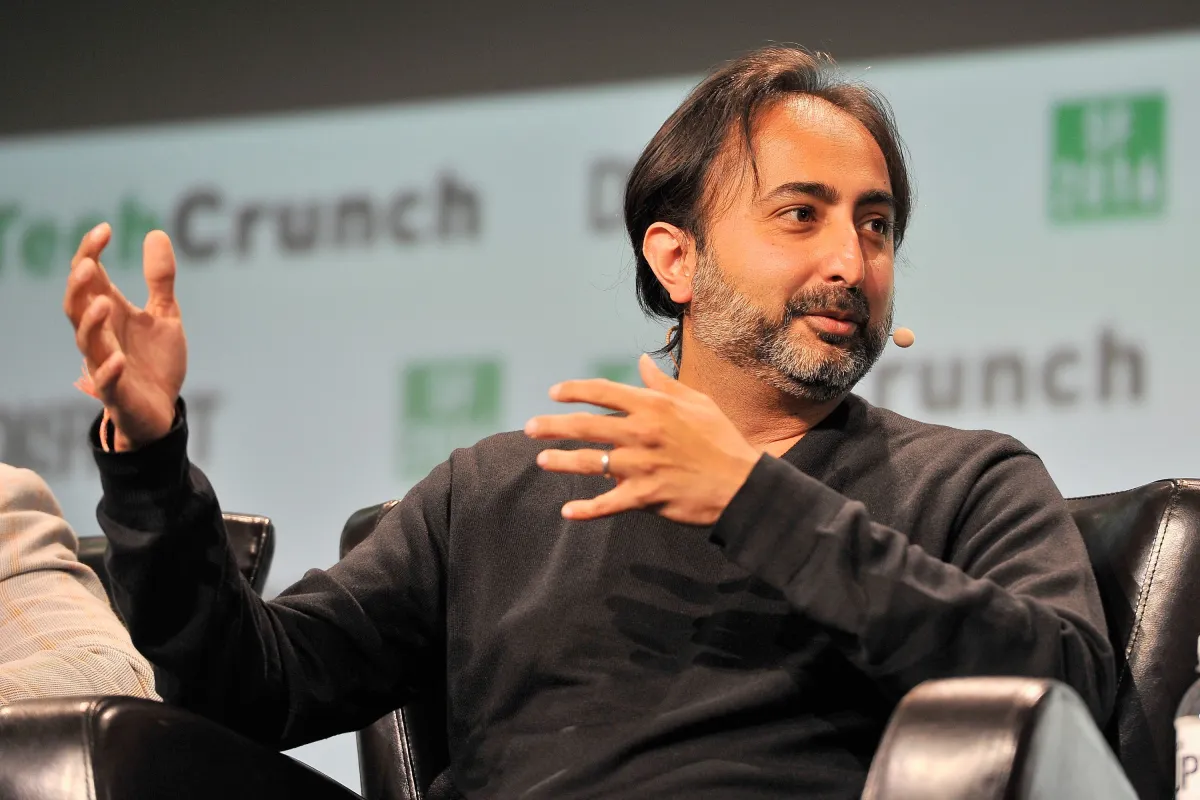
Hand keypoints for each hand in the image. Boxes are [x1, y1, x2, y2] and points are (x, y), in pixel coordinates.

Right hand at [63, 223, 186, 450]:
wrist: (163, 410)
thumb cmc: (156, 362)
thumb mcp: (165, 315)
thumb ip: (160, 279)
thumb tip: (156, 233)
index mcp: (110, 314)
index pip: (89, 279)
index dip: (90, 253)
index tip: (104, 229)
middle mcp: (101, 336)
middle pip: (76, 307)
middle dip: (79, 287)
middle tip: (90, 265)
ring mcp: (105, 364)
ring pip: (85, 342)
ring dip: (91, 322)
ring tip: (104, 303)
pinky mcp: (116, 393)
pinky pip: (106, 382)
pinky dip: (108, 370)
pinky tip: (117, 358)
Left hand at [525, 354, 760, 524]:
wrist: (742, 484)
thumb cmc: (722, 440)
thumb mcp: (697, 402)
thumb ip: (664, 383)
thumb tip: (641, 361)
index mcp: (654, 406)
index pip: (603, 392)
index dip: (574, 391)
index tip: (554, 393)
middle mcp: (642, 433)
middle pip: (585, 426)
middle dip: (552, 426)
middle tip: (530, 428)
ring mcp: (641, 466)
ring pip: (590, 463)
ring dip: (561, 462)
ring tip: (542, 461)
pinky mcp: (645, 497)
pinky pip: (607, 504)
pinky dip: (586, 509)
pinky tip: (568, 511)